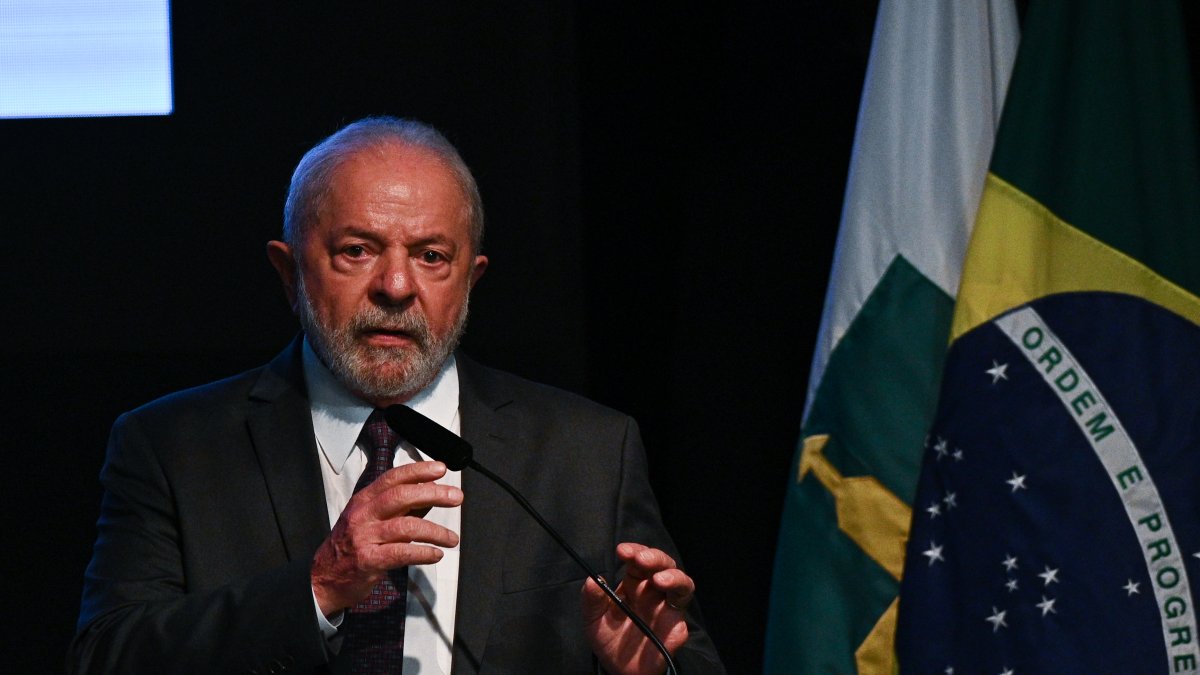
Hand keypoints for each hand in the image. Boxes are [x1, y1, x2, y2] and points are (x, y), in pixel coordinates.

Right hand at [311, 460, 462, 615]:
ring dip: (435, 531)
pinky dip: (423, 552)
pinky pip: (401, 553)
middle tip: (456, 497)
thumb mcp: (370, 521)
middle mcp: (363, 515)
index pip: (393, 478)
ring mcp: (364, 538)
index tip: (441, 469)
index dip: (418, 471)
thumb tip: (429, 495)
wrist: (323, 580)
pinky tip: (436, 554)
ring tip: (451, 538)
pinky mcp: (368, 561)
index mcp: (364, 501)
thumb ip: (399, 509)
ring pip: (406, 526)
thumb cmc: (349, 548)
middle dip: (433, 494)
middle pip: (401, 496)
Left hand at [581, 543, 693, 674]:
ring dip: (673, 576)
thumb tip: (593, 579)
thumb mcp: (593, 618)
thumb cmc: (609, 639)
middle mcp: (654, 591)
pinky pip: (682, 614)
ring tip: (658, 579)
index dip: (634, 551)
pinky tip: (665, 608)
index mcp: (635, 583)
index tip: (622, 551)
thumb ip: (591, 599)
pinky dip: (678, 604)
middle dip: (654, 557)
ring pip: (682, 582)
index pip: (639, 559)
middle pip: (664, 565)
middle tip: (640, 559)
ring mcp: (667, 608)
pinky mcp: (675, 627)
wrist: (620, 670)